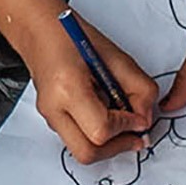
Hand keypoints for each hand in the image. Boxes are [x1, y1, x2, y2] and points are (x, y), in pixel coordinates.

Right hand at [32, 26, 159, 164]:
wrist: (39, 31)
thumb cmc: (72, 37)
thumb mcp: (117, 58)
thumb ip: (140, 89)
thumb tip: (146, 119)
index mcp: (68, 88)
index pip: (102, 130)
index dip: (127, 127)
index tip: (140, 118)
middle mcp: (54, 108)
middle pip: (88, 153)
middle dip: (117, 147)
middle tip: (136, 134)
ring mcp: (50, 117)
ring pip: (82, 151)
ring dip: (108, 143)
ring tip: (121, 122)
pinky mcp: (52, 120)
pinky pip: (78, 139)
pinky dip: (97, 135)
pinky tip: (106, 116)